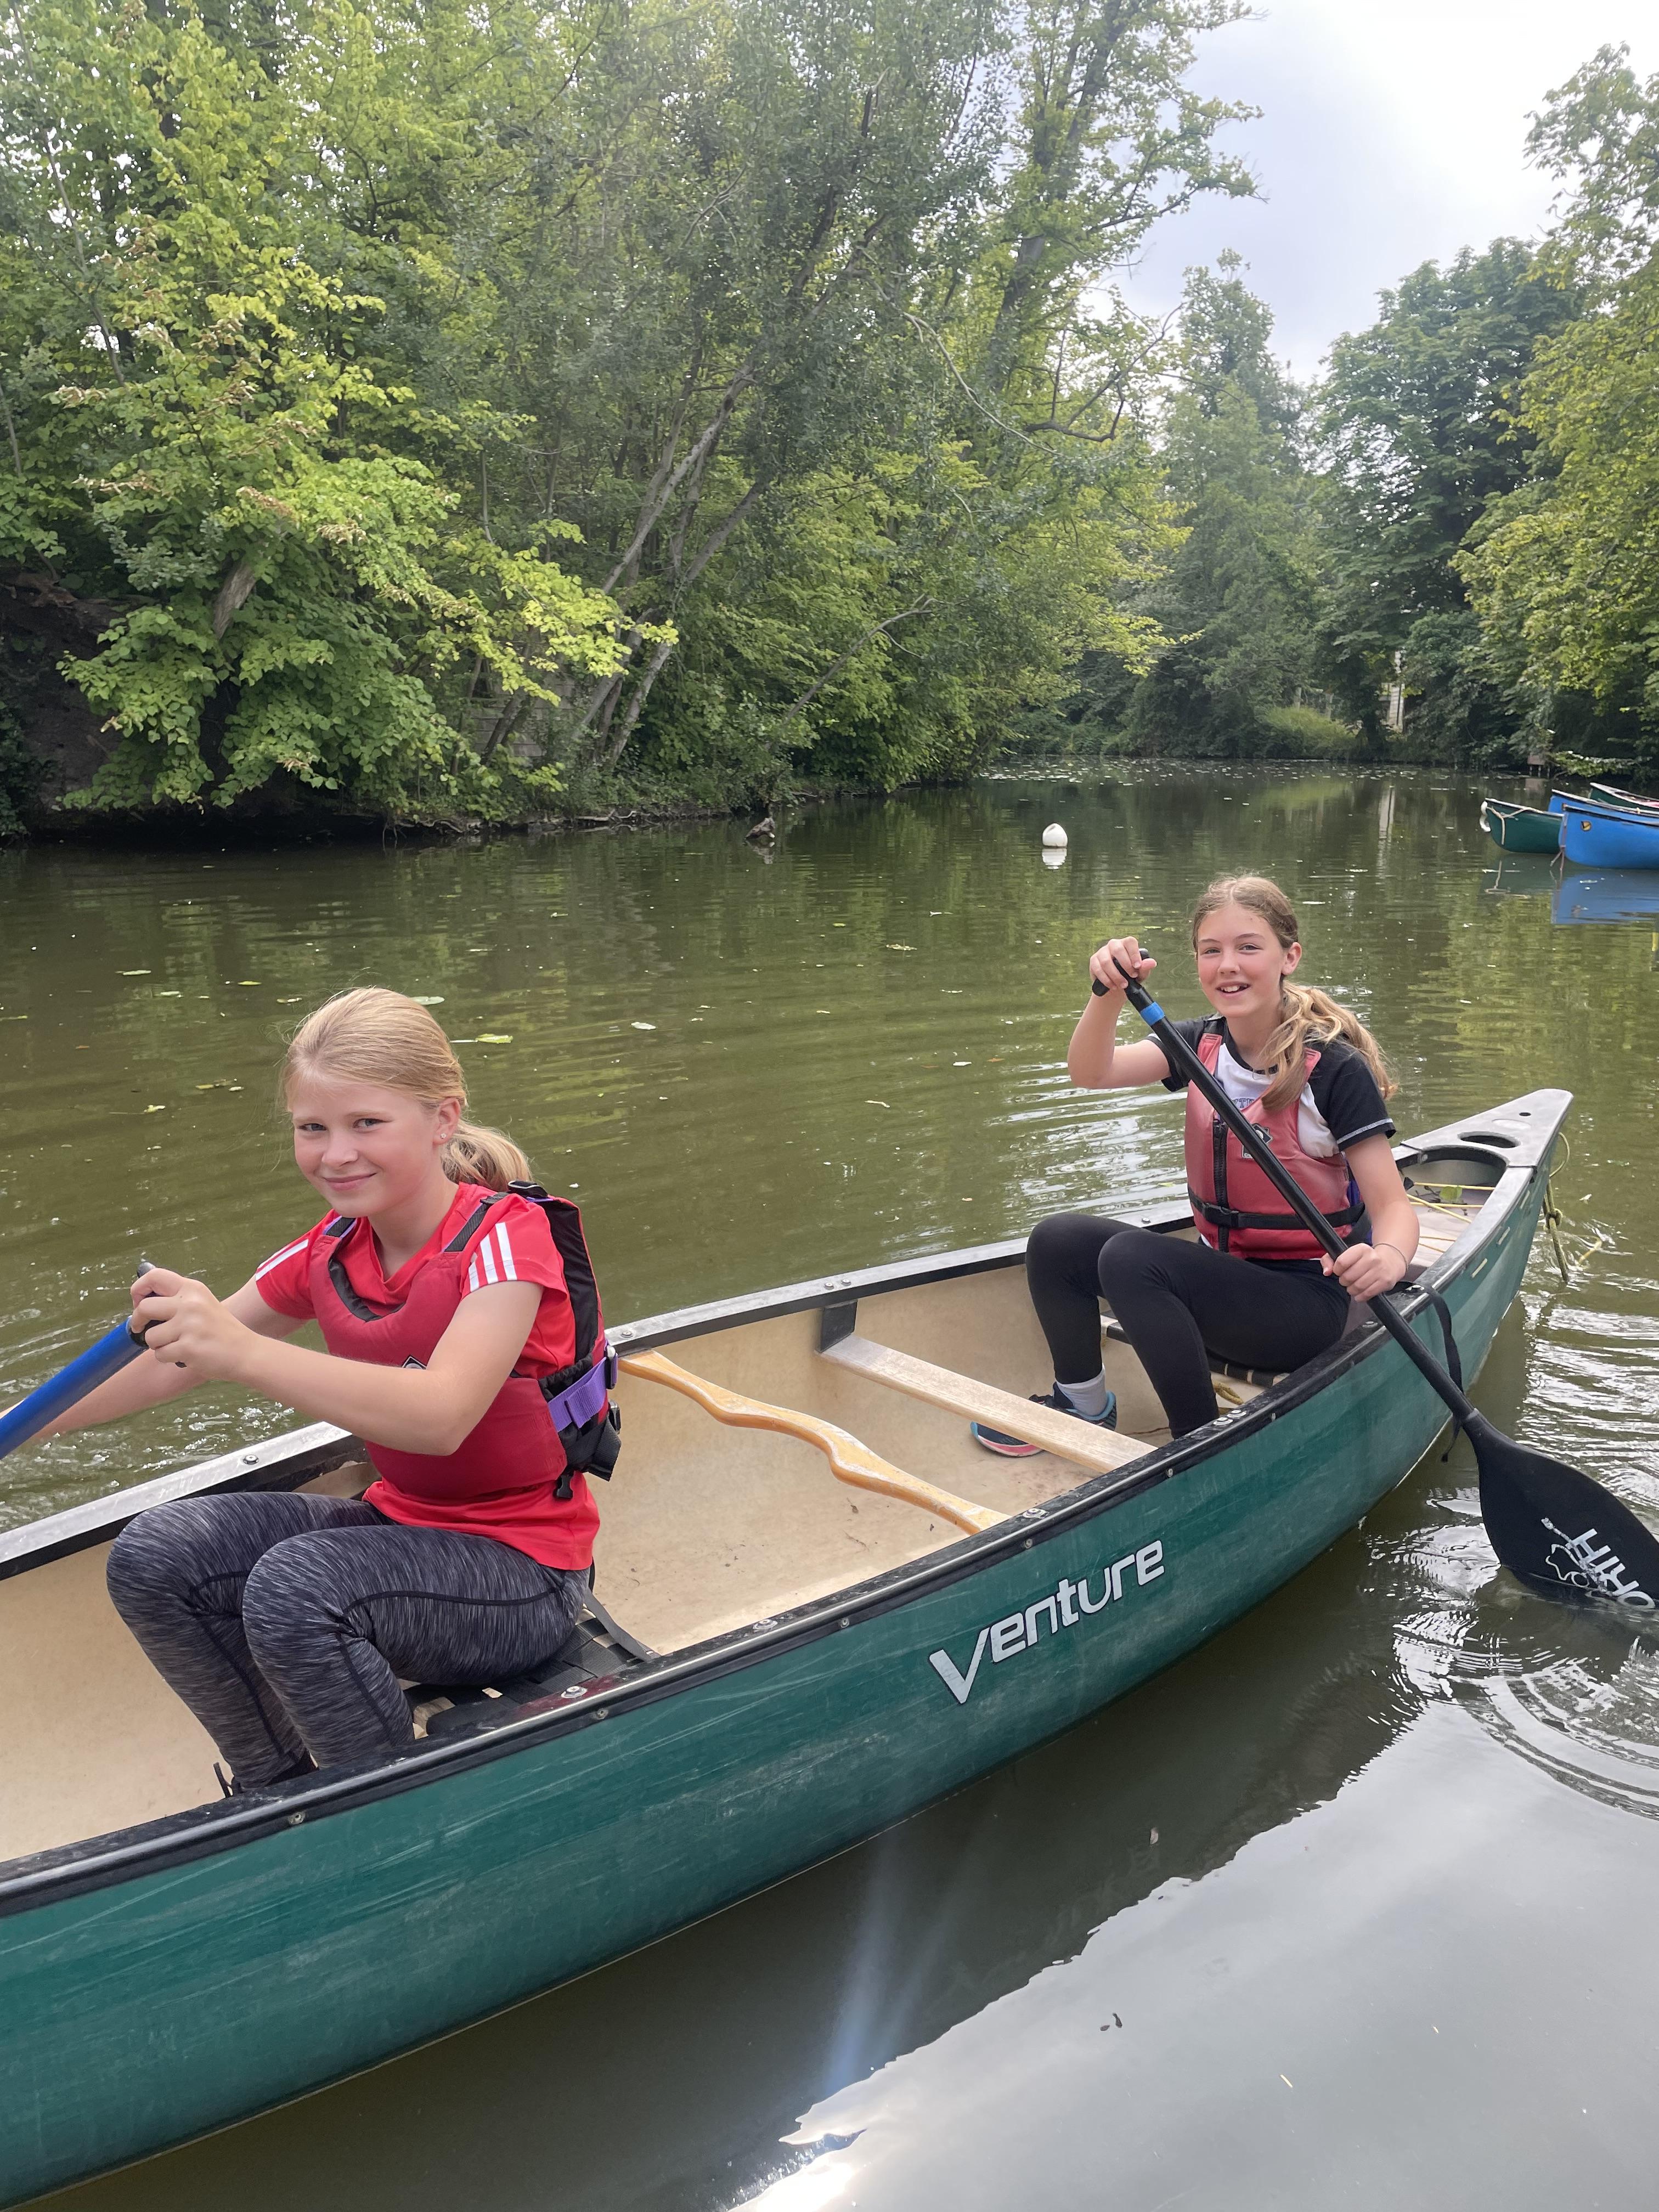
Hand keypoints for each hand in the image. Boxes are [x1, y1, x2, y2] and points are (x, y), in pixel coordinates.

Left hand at [130, 1268, 252, 1383]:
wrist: (246, 1352)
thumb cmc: (222, 1331)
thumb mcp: (203, 1304)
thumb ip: (178, 1300)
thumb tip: (142, 1303)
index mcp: (193, 1289)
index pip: (154, 1276)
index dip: (138, 1289)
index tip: (137, 1303)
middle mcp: (190, 1303)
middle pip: (144, 1308)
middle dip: (138, 1322)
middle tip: (143, 1329)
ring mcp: (189, 1325)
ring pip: (150, 1336)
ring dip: (158, 1345)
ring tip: (177, 1345)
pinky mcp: (188, 1347)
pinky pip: (160, 1354)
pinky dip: (168, 1358)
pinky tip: (185, 1355)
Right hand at [1089, 936, 1156, 999]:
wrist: (1116, 987)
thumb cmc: (1130, 976)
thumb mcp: (1140, 974)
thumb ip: (1145, 967)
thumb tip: (1152, 962)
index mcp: (1126, 944)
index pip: (1130, 942)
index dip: (1134, 953)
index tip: (1137, 966)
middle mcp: (1113, 945)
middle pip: (1117, 950)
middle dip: (1125, 965)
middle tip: (1132, 977)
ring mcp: (1102, 952)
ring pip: (1106, 962)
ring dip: (1115, 975)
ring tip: (1123, 985)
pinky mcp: (1093, 961)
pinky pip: (1098, 969)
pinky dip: (1106, 980)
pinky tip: (1112, 986)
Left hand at [1323, 1241, 1405, 1300]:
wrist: (1391, 1261)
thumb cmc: (1365, 1259)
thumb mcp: (1348, 1253)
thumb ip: (1330, 1259)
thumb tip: (1327, 1271)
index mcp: (1361, 1249)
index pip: (1341, 1262)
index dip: (1337, 1270)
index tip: (1339, 1271)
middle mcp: (1372, 1258)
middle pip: (1348, 1277)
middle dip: (1344, 1281)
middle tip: (1347, 1280)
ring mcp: (1380, 1271)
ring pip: (1357, 1287)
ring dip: (1351, 1290)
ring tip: (1353, 1286)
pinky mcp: (1385, 1282)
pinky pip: (1367, 1294)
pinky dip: (1360, 1296)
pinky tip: (1360, 1292)